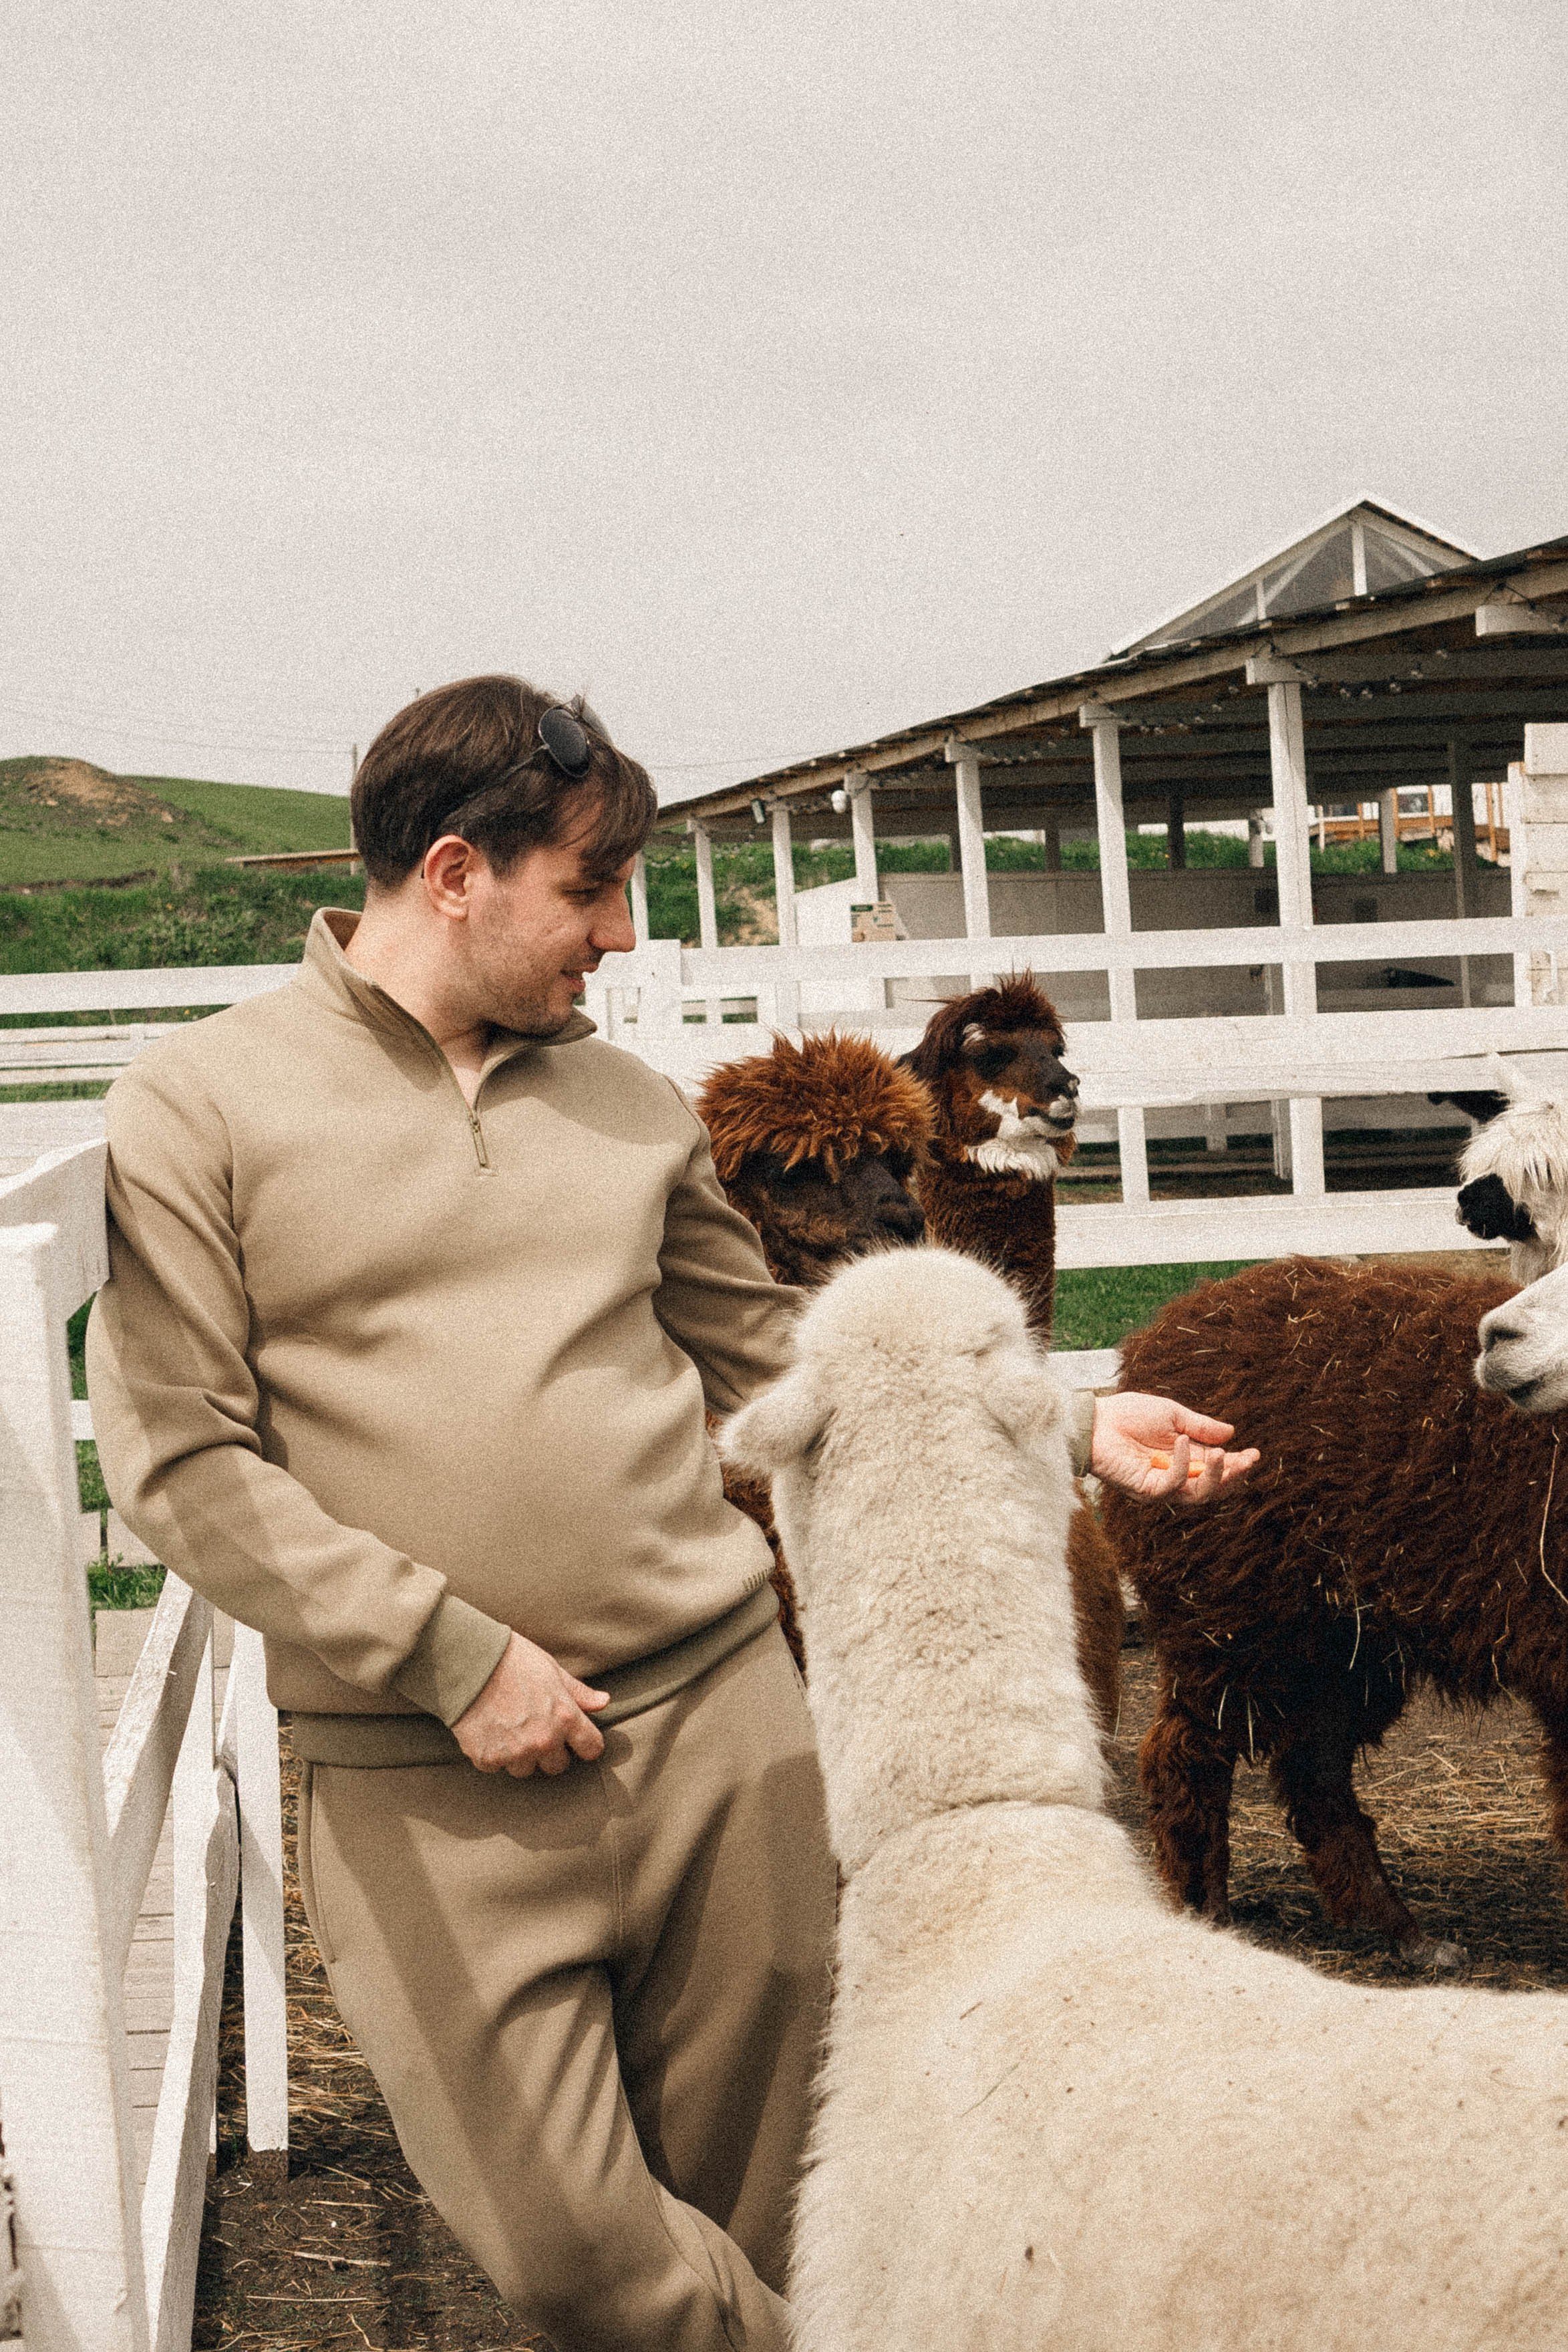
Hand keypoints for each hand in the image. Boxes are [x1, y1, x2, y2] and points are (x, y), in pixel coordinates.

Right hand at [451, 1631, 609, 1776]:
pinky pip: (496, 1766)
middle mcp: (543, 1740)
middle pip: (557, 1766)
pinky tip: (488, 1730)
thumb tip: (603, 1702)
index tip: (576, 1740)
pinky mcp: (487, 1758)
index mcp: (565, 1717)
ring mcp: (515, 1752)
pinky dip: (492, 1753)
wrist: (467, 1662)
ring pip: (525, 1769)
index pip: (591, 1748)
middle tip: (534, 1728)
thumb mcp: (551, 1670)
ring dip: (519, 1755)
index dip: (585, 1744)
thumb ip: (578, 1692)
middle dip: (549, 1751)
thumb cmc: (512, 1659)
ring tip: (508, 1727)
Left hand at [1090, 1390, 1258, 1505]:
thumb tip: (1231, 1434)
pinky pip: (1171, 1484)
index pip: (1217, 1470)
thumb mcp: (1172, 1415)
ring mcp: (1161, 1487)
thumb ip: (1200, 1427)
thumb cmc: (1129, 1415)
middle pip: (1213, 1489)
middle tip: (1247, 1460)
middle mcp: (1176, 1477)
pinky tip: (1180, 1441)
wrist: (1095, 1420)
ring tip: (1221, 1454)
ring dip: (1214, 1476)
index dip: (1238, 1465)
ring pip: (1198, 1495)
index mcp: (1185, 1459)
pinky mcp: (1145, 1490)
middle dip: (1233, 1476)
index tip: (1255, 1454)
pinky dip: (1180, 1463)